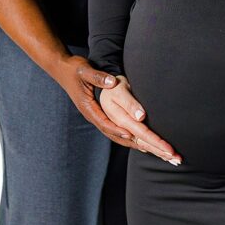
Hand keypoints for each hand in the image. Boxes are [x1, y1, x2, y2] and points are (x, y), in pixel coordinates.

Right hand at [57, 57, 181, 162]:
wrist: (63, 70)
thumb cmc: (74, 69)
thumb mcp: (85, 71)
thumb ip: (98, 77)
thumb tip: (112, 82)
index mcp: (89, 109)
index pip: (107, 124)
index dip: (122, 131)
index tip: (137, 137)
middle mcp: (94, 117)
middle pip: (118, 136)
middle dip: (141, 145)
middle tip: (162, 153)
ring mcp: (99, 118)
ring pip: (121, 137)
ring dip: (141, 146)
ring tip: (161, 154)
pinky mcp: (103, 116)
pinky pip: (120, 132)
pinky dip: (134, 140)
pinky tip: (146, 143)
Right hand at [98, 75, 182, 164]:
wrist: (106, 90)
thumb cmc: (114, 88)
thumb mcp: (120, 91)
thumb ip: (130, 104)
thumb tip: (140, 116)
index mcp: (121, 120)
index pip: (143, 134)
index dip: (157, 143)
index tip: (170, 150)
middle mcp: (122, 130)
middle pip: (144, 144)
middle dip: (161, 153)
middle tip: (177, 160)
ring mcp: (124, 133)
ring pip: (143, 146)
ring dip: (159, 153)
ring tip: (174, 160)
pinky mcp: (127, 133)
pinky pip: (140, 144)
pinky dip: (152, 150)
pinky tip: (160, 154)